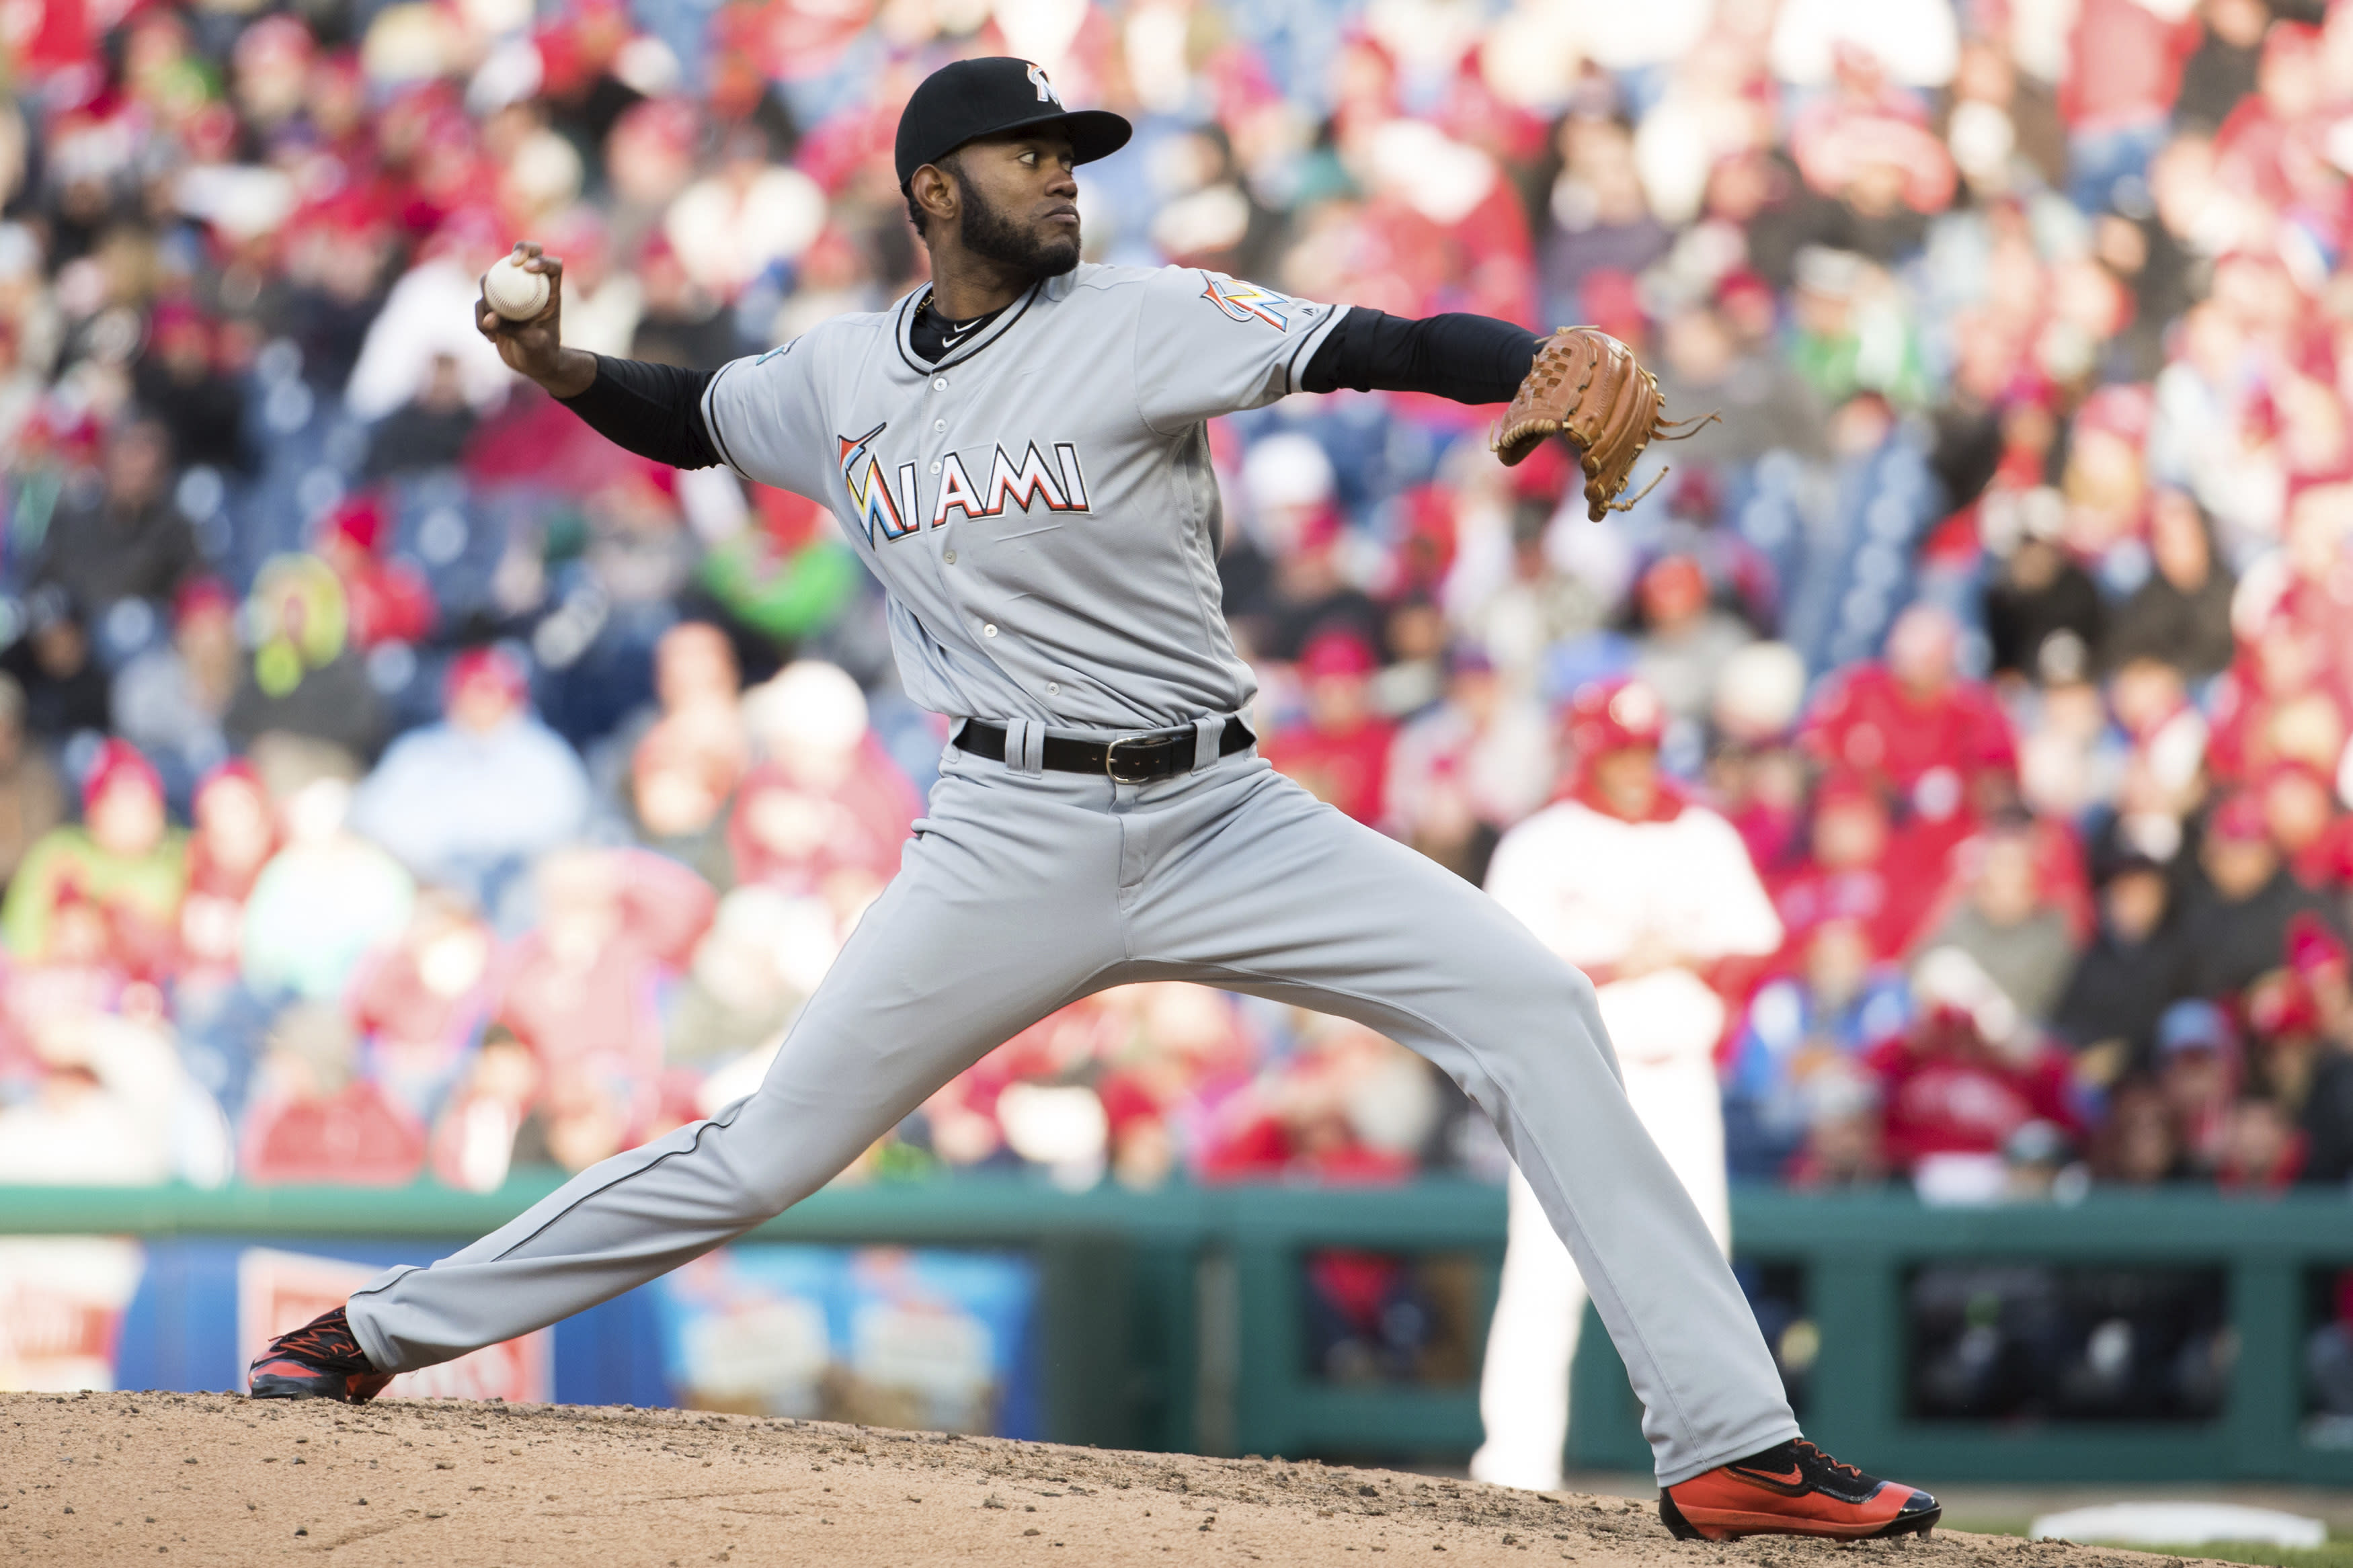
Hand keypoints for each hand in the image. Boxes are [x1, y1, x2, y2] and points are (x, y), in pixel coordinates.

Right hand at [477, 241, 594, 397]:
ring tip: (493, 327)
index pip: (552, 267)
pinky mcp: (495, 304)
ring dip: (488, 298)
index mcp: (549, 293)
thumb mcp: (532, 343)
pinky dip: (482, 320)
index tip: (528, 268)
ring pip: (494, 278)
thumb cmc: (542, 353)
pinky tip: (491, 339)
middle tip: (513, 263)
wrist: (533, 365)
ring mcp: (511, 293)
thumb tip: (489, 317)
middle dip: (519, 251)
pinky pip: (482, 304)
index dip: (542, 259)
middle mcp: (530, 287)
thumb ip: (512, 329)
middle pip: (526, 256)